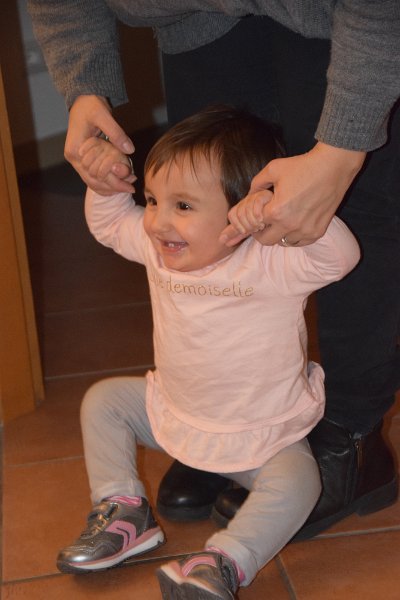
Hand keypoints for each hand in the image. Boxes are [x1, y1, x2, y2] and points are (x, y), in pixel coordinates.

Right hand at [65, 95, 134, 193]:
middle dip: (112, 187)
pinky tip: (116, 183)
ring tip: (126, 187)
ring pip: (91, 180)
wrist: (81, 98)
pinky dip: (103, 180)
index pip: (96, 175)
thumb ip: (116, 133)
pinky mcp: (80, 157)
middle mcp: (73, 158)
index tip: (131, 185)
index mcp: (76, 150)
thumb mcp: (104, 116)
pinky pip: (91, 174)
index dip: (114, 182)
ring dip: (108, 186)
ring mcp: (75, 158)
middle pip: (93, 181)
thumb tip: (130, 150)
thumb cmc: (91, 105)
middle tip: (131, 188)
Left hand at [220, 142, 365, 246]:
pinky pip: (300, 242)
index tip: (256, 218)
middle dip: (261, 233)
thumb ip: (256, 184)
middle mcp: (290, 225)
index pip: (255, 226)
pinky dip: (295, 237)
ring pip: (284, 243)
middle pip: (266, 241)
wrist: (333, 167)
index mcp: (276, 211)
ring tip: (281, 222)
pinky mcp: (317, 231)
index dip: (253, 221)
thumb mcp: (273, 169)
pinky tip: (295, 225)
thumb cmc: (302, 166)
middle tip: (264, 225)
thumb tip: (248, 195)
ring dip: (279, 235)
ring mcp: (305, 230)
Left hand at [221, 189, 273, 246]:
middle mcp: (248, 199)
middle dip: (247, 226)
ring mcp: (256, 196)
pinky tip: (262, 219)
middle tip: (256, 229)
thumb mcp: (249, 227)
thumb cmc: (266, 221)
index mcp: (242, 205)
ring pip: (247, 209)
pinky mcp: (266, 194)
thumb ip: (236, 233)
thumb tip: (221, 241)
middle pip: (239, 213)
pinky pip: (256, 202)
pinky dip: (258, 213)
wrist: (282, 214)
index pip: (232, 215)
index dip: (236, 226)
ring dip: (254, 222)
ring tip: (262, 225)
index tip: (245, 232)